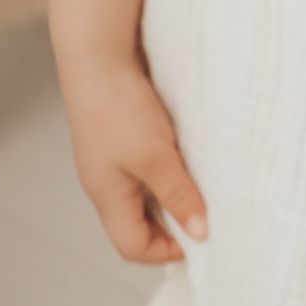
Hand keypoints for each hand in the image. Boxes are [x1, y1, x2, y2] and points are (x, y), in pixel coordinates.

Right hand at [60, 47, 208, 265]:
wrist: (96, 53)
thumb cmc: (116, 107)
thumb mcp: (155, 157)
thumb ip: (178, 195)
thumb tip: (199, 233)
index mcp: (107, 197)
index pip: (133, 247)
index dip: (167, 251)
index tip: (202, 237)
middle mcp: (107, 183)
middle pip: (141, 223)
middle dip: (175, 222)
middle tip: (208, 211)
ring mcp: (114, 159)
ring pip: (148, 192)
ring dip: (175, 191)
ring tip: (202, 180)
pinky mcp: (123, 136)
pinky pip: (149, 165)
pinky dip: (170, 166)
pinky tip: (189, 152)